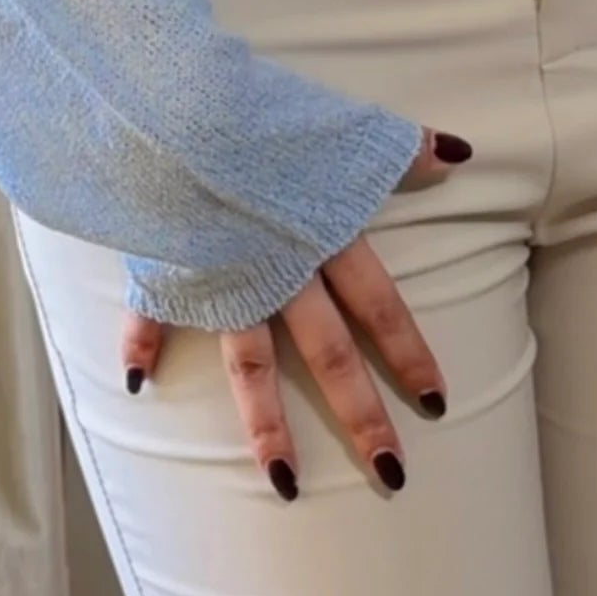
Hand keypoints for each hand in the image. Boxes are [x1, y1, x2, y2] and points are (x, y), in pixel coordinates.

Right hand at [120, 126, 472, 500]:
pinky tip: (139, 384)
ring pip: (249, 366)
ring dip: (266, 427)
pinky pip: (150, 316)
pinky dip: (141, 347)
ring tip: (285, 483)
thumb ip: (396, 149)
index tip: (436, 403)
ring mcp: (222, 279)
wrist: (178, 115)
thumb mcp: (341, 128)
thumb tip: (457, 151)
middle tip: (391, 474)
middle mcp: (280, 270)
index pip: (380, 307)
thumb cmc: (263, 112)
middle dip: (361, 415)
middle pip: (328, 354)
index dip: (409, 353)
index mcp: (325, 235)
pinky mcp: (167, 269)